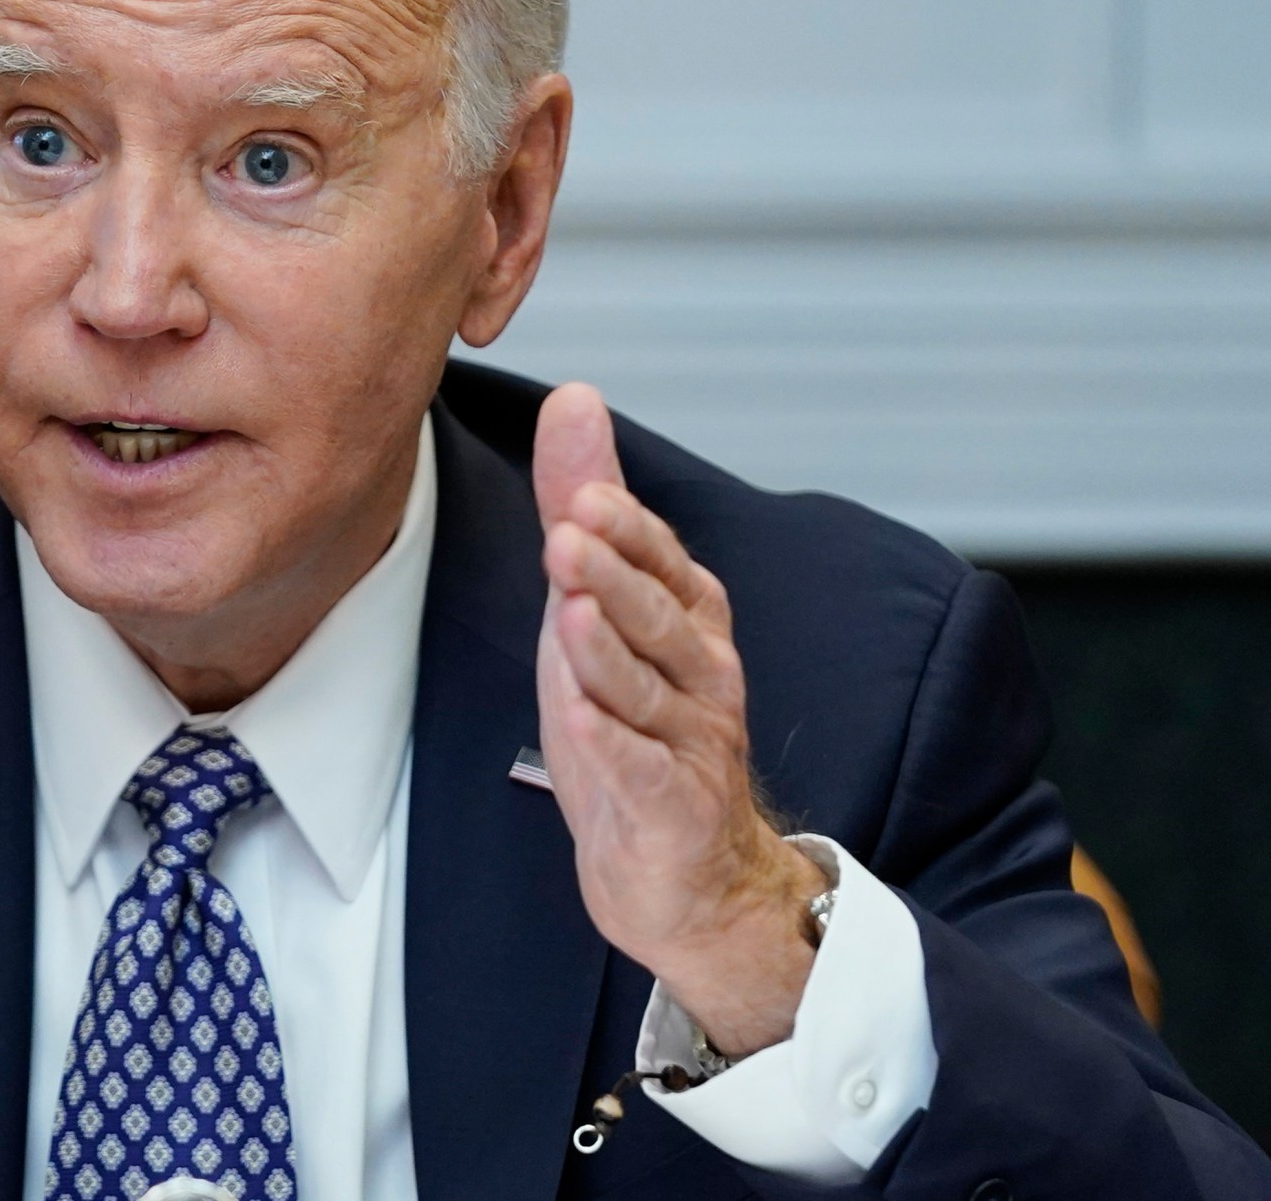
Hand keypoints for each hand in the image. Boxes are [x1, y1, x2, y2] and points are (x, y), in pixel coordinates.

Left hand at [531, 383, 824, 1056]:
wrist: (684, 871)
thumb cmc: (633, 728)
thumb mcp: (595, 610)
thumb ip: (584, 508)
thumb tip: (574, 398)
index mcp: (688, 619)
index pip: (662, 561)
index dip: (626, 530)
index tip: (585, 494)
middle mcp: (702, 674)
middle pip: (659, 618)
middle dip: (616, 576)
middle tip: (568, 534)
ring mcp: (691, 742)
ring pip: (650, 691)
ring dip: (608, 653)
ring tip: (569, 615)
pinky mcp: (672, 807)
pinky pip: (642, 771)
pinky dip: (611, 745)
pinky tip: (577, 718)